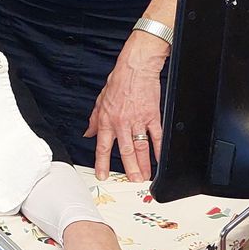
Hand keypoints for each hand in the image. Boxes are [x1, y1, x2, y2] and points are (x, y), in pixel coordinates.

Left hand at [85, 34, 167, 181]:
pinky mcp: (153, 116)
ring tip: (144, 177)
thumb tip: (88, 132)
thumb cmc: (120, 81)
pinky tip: (160, 160)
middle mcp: (121, 123)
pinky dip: (159, 150)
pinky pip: (157, 136)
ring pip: (140, 148)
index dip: (102, 163)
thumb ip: (94, 119)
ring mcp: (138, 120)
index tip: (103, 175)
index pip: (103, 146)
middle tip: (131, 181)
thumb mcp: (100, 100)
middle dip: (128, 169)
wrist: (136, 67)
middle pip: (125, 151)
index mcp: (107, 120)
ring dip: (143, 165)